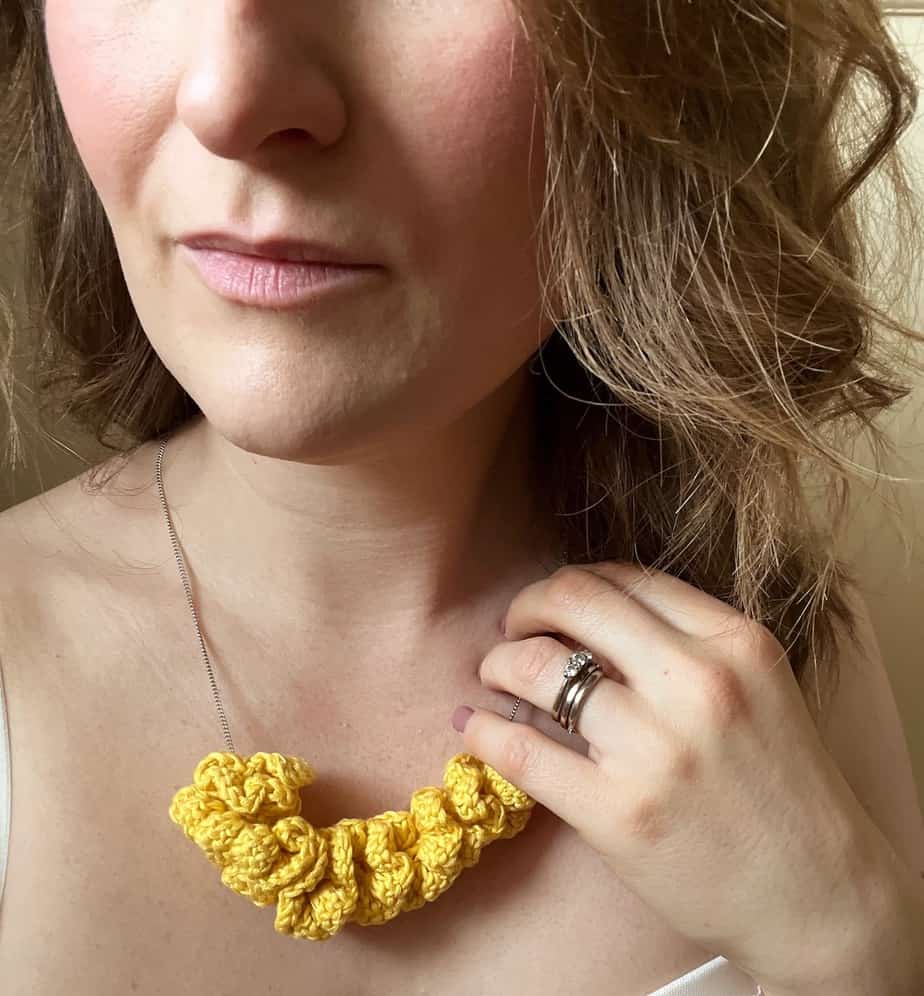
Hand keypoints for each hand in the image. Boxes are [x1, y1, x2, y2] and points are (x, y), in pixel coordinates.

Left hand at [452, 560, 889, 987]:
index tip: (553, 605)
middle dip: (526, 607)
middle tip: (512, 628)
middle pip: (574, 601)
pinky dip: (485, 732)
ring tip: (496, 677)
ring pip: (537, 669)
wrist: (817, 893)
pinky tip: (475, 727)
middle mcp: (697, 682)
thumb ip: (683, 642)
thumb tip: (581, 618)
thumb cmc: (779, 784)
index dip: (572, 584)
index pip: (625, 578)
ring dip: (499, 664)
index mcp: (734, 641)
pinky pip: (523, 751)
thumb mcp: (754, 686)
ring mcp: (656, 748)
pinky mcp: (619, 812)